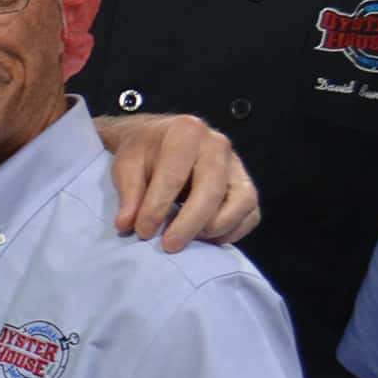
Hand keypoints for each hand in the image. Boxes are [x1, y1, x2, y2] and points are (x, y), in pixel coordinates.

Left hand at [99, 113, 260, 248]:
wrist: (161, 139)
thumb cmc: (145, 152)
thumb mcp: (127, 164)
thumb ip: (128, 193)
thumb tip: (127, 224)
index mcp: (186, 132)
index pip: (174, 175)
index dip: (157, 208)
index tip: (142, 231)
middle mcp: (217, 145)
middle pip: (212, 190)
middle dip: (189, 224)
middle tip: (169, 245)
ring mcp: (236, 165)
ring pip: (242, 202)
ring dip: (216, 228)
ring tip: (189, 239)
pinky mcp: (245, 185)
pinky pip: (251, 214)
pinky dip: (232, 232)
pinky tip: (205, 238)